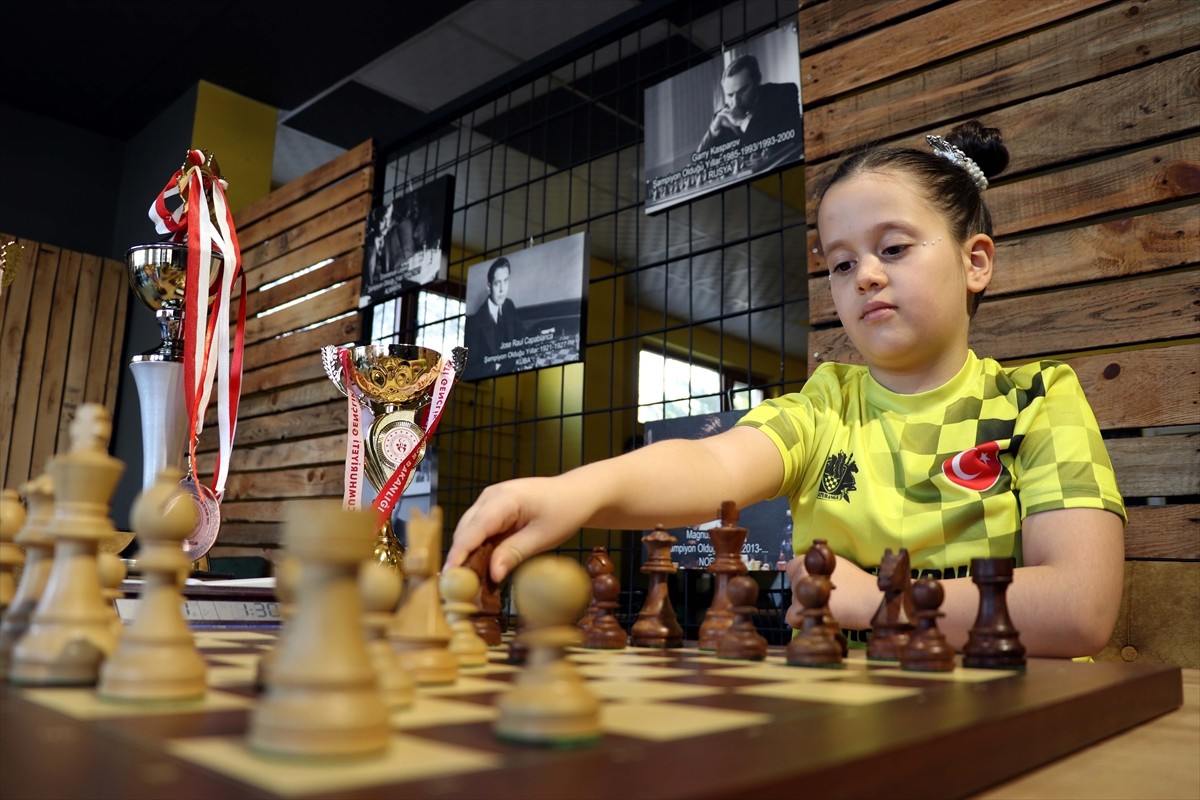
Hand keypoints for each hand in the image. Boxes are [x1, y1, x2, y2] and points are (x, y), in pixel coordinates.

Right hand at [443, 477, 589, 583]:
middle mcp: (490, 496)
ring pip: (468, 530)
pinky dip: (478, 547)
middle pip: (465, 530)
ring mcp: (490, 500)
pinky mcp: (493, 507)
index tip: (449, 575)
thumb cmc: (565, 510)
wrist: (576, 493)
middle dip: (461, 557)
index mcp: (504, 499)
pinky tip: (481, 566)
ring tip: (469, 581)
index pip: (473, 529)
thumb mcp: (543, 537)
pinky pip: (479, 529)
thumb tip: (492, 575)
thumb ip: (514, 554)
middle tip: (459, 587)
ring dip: (468, 553)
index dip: (459, 553)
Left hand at [782, 552, 877, 630]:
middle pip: (794, 585)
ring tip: (825, 610)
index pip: (792, 568)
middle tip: (824, 600)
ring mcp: (800, 590)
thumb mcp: (838, 566)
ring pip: (794, 600)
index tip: (815, 585)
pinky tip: (817, 619)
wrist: (870, 600)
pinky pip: (792, 617)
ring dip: (805, 607)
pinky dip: (802, 621)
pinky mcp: (802, 609)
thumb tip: (811, 574)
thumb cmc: (858, 583)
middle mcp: (802, 572)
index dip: (802, 577)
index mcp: (811, 560)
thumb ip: (821, 569)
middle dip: (805, 593)